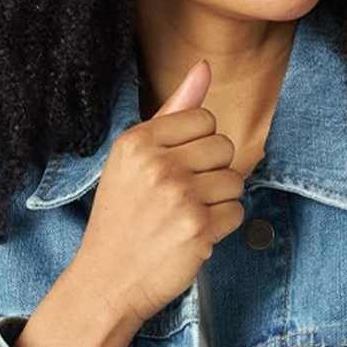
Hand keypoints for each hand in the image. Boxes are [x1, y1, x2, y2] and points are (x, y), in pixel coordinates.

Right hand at [70, 59, 244, 327]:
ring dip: (220, 200)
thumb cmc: (124, 215)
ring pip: (236, 181)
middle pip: (225, 147)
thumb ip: (173, 112)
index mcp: (138, 141)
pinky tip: (195, 233)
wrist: (108, 278)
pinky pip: (238, 212)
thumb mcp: (134, 158)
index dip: (199, 145)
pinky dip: (223, 225)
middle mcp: (158, 165)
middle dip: (213, 171)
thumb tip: (204, 68)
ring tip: (188, 214)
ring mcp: (180, 198)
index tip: (177, 167)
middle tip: (184, 195)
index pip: (205, 119)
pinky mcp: (199, 229)